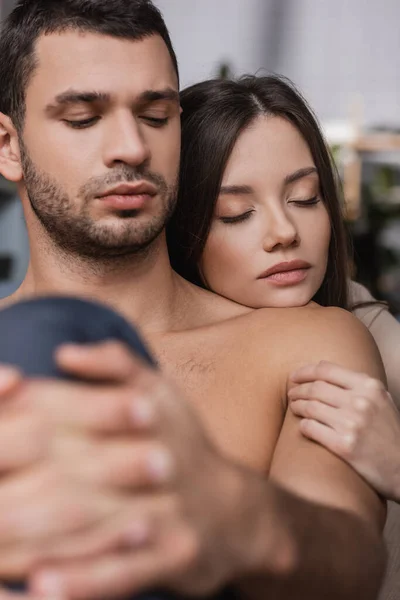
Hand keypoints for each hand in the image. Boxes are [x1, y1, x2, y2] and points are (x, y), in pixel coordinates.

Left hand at [0, 343, 286, 599]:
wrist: (237, 512)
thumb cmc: (184, 445)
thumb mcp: (159, 391)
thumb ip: (115, 363)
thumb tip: (64, 353)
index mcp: (147, 410)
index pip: (72, 408)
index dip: (23, 415)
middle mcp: (159, 456)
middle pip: (75, 466)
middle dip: (18, 479)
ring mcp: (169, 510)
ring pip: (94, 523)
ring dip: (39, 537)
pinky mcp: (178, 555)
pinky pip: (126, 572)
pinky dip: (83, 580)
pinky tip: (43, 586)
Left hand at [289, 361, 399, 500]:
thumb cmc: (389, 433)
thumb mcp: (381, 400)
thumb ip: (357, 386)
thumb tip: (321, 373)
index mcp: (370, 386)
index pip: (326, 370)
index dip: (305, 371)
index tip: (294, 376)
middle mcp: (361, 402)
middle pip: (315, 388)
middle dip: (298, 390)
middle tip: (291, 394)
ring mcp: (352, 424)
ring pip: (310, 407)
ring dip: (296, 406)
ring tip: (294, 408)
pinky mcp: (344, 446)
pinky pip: (311, 428)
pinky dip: (303, 425)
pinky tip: (303, 426)